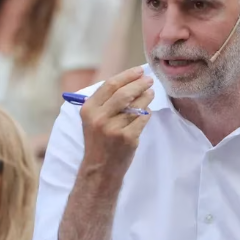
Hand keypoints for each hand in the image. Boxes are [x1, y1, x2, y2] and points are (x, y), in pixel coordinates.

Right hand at [79, 67, 153, 182]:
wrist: (100, 169)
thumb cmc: (99, 140)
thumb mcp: (92, 119)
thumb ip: (104, 101)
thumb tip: (128, 80)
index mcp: (89, 109)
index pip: (110, 85)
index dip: (127, 76)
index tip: (139, 71)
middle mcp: (99, 118)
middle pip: (124, 93)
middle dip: (139, 84)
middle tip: (149, 80)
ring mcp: (114, 129)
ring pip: (136, 106)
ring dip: (146, 97)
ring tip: (150, 93)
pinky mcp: (127, 138)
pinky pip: (142, 119)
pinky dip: (147, 113)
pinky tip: (147, 111)